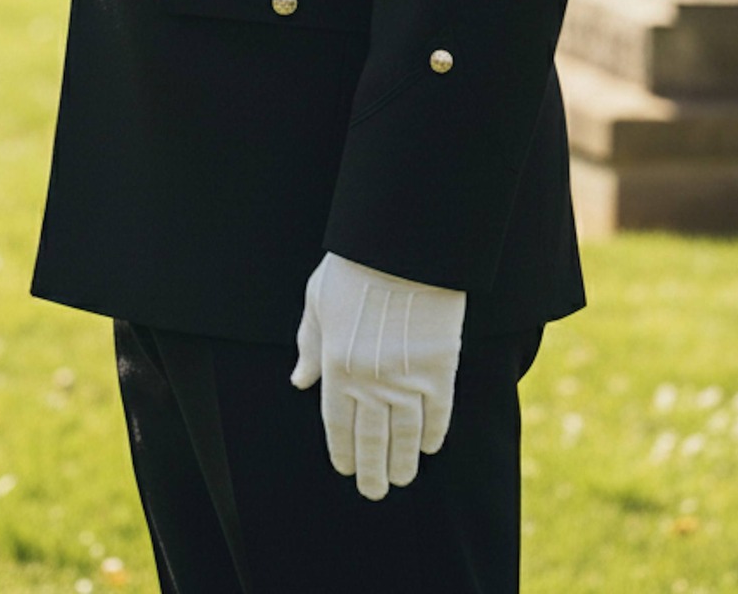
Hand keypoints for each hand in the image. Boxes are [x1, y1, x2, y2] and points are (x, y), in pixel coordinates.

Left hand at [290, 251, 465, 500]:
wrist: (401, 247)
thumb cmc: (353, 268)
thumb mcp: (317, 302)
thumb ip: (309, 345)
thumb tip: (299, 381)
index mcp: (336, 366)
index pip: (338, 424)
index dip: (342, 451)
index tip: (346, 469)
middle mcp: (370, 381)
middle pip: (372, 440)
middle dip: (372, 470)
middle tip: (374, 491)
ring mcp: (407, 378)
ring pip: (405, 435)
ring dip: (403, 462)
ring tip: (401, 479)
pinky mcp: (439, 368)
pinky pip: (437, 413)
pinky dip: (433, 434)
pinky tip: (428, 447)